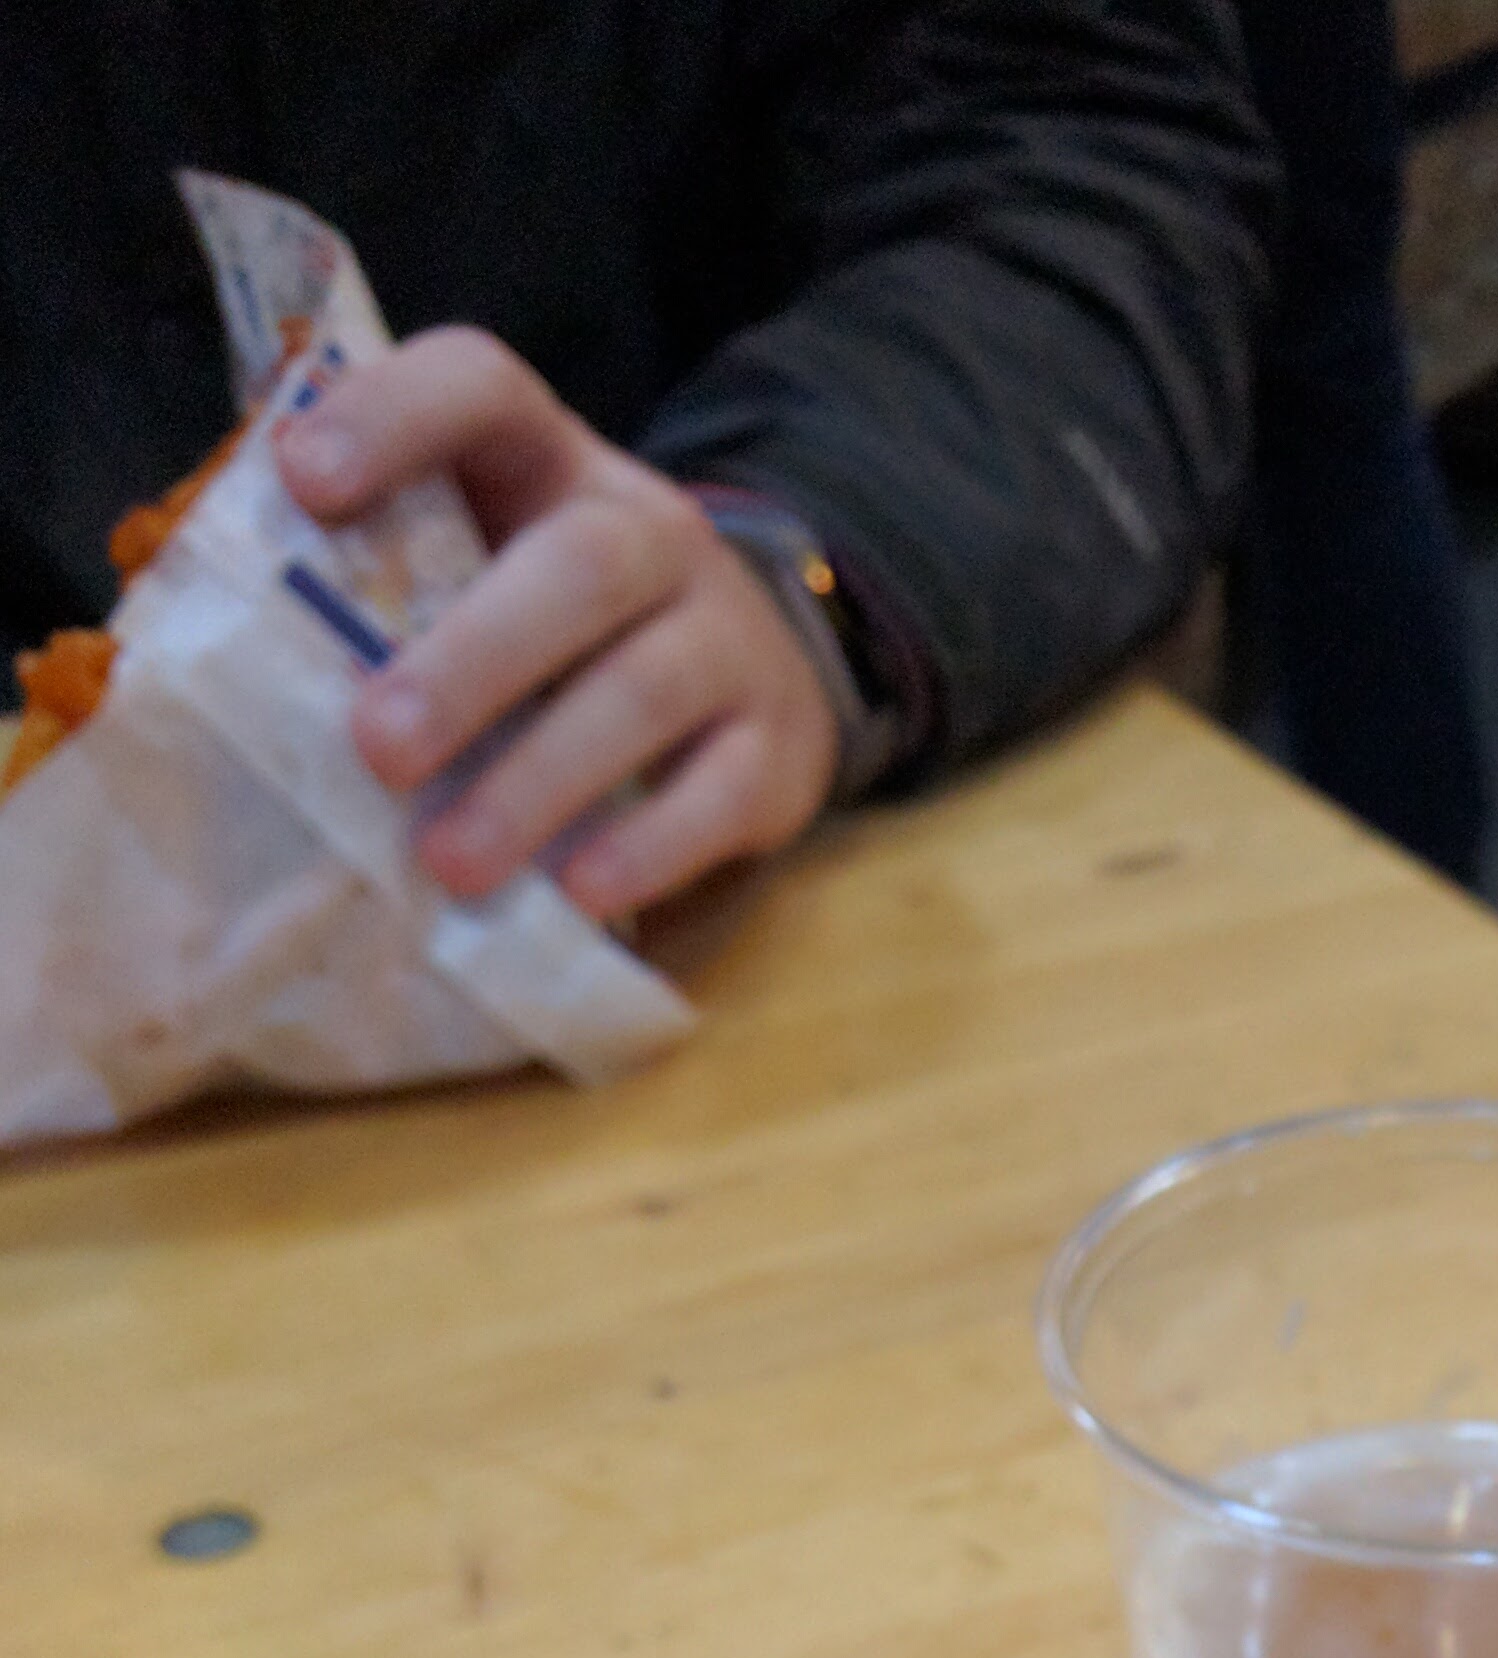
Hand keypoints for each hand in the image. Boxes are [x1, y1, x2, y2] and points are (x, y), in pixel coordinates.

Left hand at [273, 328, 840, 917]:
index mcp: (552, 463)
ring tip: (450, 861)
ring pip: (644, 689)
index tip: (301, 481)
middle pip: (581, 567)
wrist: (759, 676)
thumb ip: (378, 573)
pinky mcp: (776, 750)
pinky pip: (718, 794)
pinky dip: (651, 846)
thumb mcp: (483, 562)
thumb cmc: (562, 632)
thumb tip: (184, 626)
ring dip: (540, 777)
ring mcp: (727, 640)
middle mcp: (653, 534)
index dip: (394, 417)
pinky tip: (582, 893)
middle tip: (376, 746)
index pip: (483, 388)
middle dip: (473, 659)